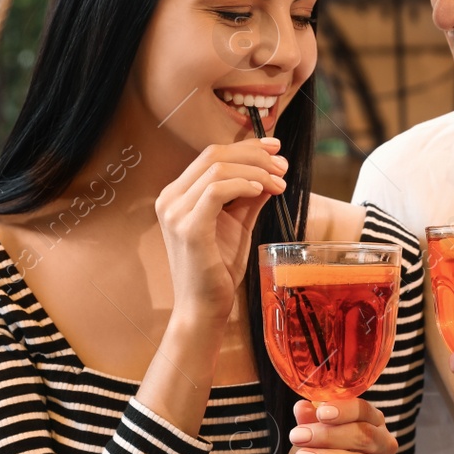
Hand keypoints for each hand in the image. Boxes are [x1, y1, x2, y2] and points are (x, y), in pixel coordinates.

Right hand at [154, 138, 287, 326]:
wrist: (203, 307)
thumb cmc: (218, 269)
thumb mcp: (238, 224)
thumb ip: (249, 197)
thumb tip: (270, 172)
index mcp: (178, 195)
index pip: (212, 156)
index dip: (246, 146)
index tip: (276, 149)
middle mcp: (170, 199)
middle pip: (214, 155)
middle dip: (254, 155)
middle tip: (282, 166)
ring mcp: (175, 212)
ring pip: (218, 169)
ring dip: (255, 171)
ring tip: (279, 183)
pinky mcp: (188, 227)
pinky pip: (217, 190)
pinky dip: (243, 185)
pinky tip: (262, 191)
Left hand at [285, 399, 397, 453]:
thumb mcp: (308, 438)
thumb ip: (308, 422)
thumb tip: (302, 407)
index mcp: (371, 421)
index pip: (364, 410)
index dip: (344, 410)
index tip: (321, 413)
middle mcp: (383, 444)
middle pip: (364, 435)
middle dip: (329, 436)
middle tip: (299, 437)